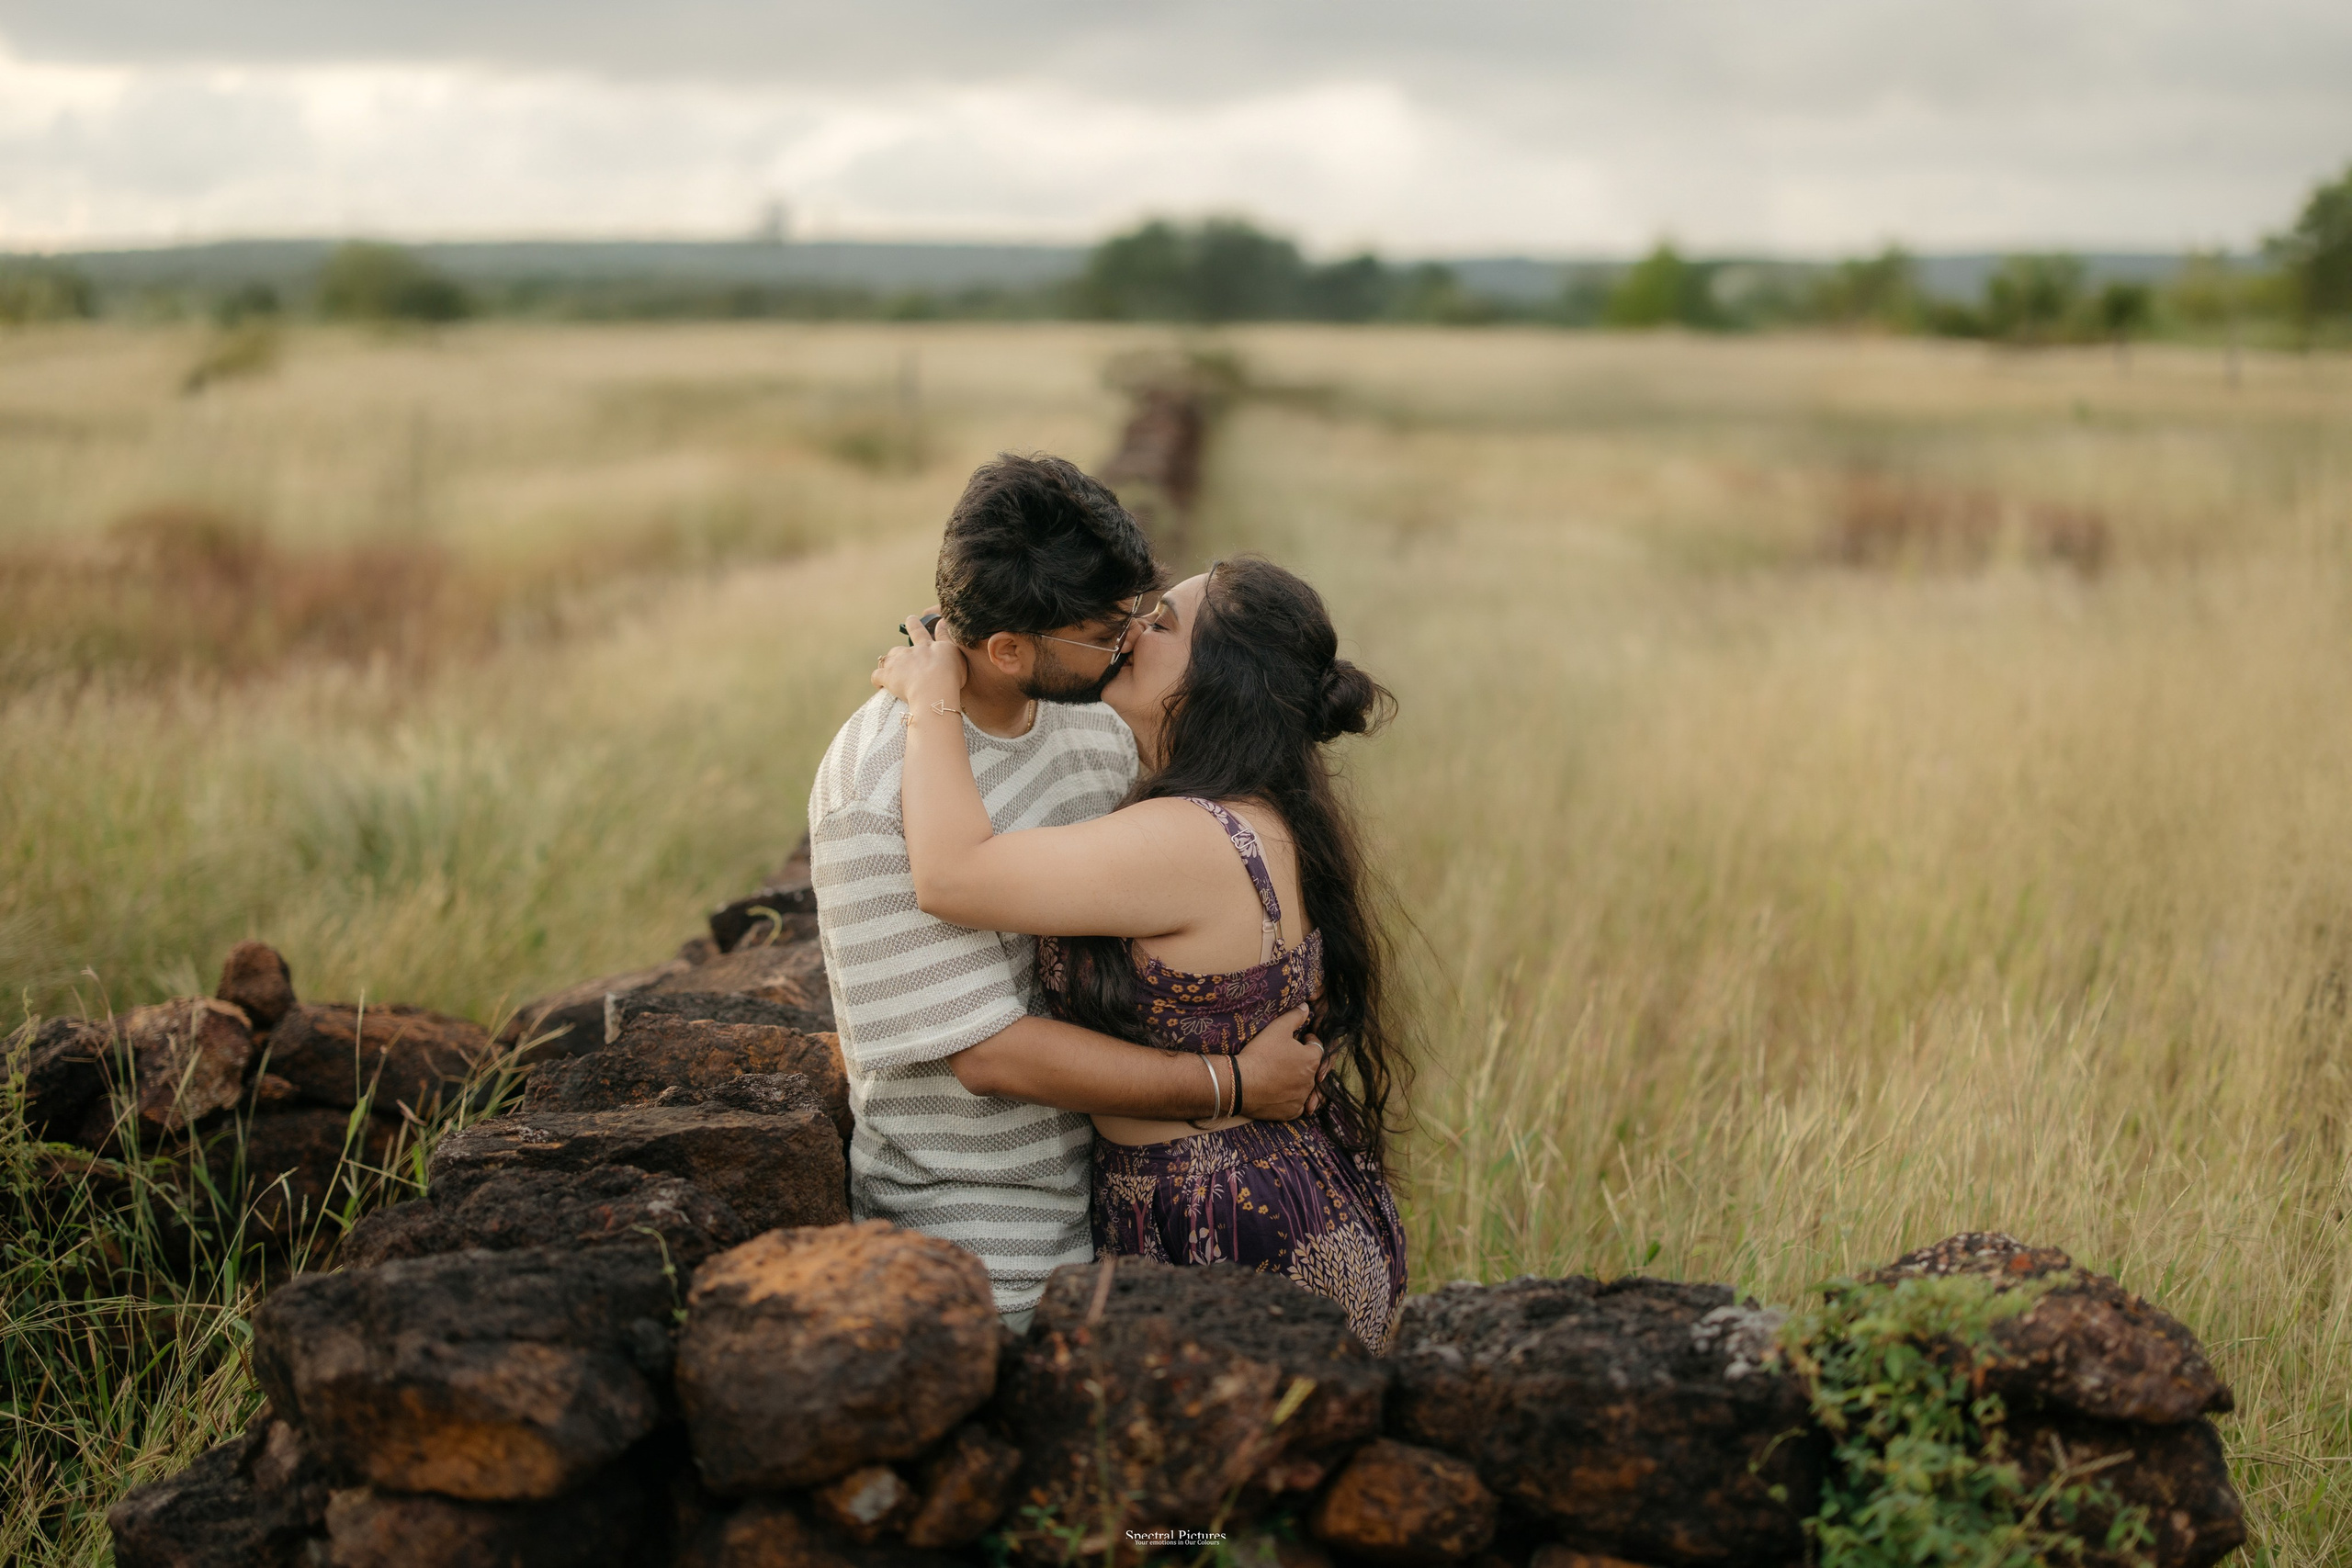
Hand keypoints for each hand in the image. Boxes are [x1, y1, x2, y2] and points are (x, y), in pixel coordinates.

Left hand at [873, 606, 966, 711]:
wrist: (934, 690)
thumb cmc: (948, 674)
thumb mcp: (953, 652)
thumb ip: (945, 636)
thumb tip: (941, 622)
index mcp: (924, 646)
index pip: (918, 630)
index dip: (913, 623)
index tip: (910, 619)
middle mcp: (908, 652)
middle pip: (898, 649)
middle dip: (899, 654)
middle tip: (903, 663)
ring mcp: (896, 663)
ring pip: (887, 660)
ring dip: (889, 666)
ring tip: (893, 675)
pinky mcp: (887, 676)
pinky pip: (876, 676)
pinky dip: (877, 680)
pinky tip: (880, 685)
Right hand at [1234, 1006, 1329, 1121]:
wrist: (1241, 1084)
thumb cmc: (1260, 1054)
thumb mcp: (1277, 1028)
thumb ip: (1295, 1016)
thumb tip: (1306, 1008)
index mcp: (1311, 1060)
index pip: (1318, 1047)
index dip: (1308, 1041)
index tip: (1300, 1039)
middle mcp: (1310, 1080)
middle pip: (1310, 1068)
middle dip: (1302, 1062)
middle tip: (1286, 1057)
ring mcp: (1301, 1098)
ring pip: (1304, 1088)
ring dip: (1297, 1081)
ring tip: (1280, 1074)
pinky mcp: (1290, 1112)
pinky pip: (1296, 1106)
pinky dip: (1291, 1100)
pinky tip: (1280, 1093)